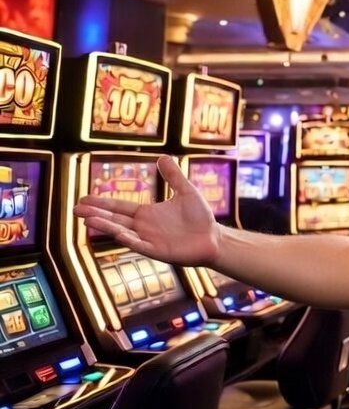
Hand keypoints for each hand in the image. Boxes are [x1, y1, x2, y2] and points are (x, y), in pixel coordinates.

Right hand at [73, 155, 221, 265]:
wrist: (214, 237)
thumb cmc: (200, 217)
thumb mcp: (186, 191)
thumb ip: (173, 176)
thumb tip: (162, 156)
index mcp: (146, 214)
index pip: (119, 207)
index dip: (102, 203)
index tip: (83, 198)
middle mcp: (143, 227)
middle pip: (115, 219)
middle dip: (96, 215)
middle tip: (75, 210)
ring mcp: (149, 240)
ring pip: (122, 233)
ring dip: (106, 227)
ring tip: (88, 221)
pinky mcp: (158, 251)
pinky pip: (140, 246)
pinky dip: (130, 240)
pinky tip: (119, 234)